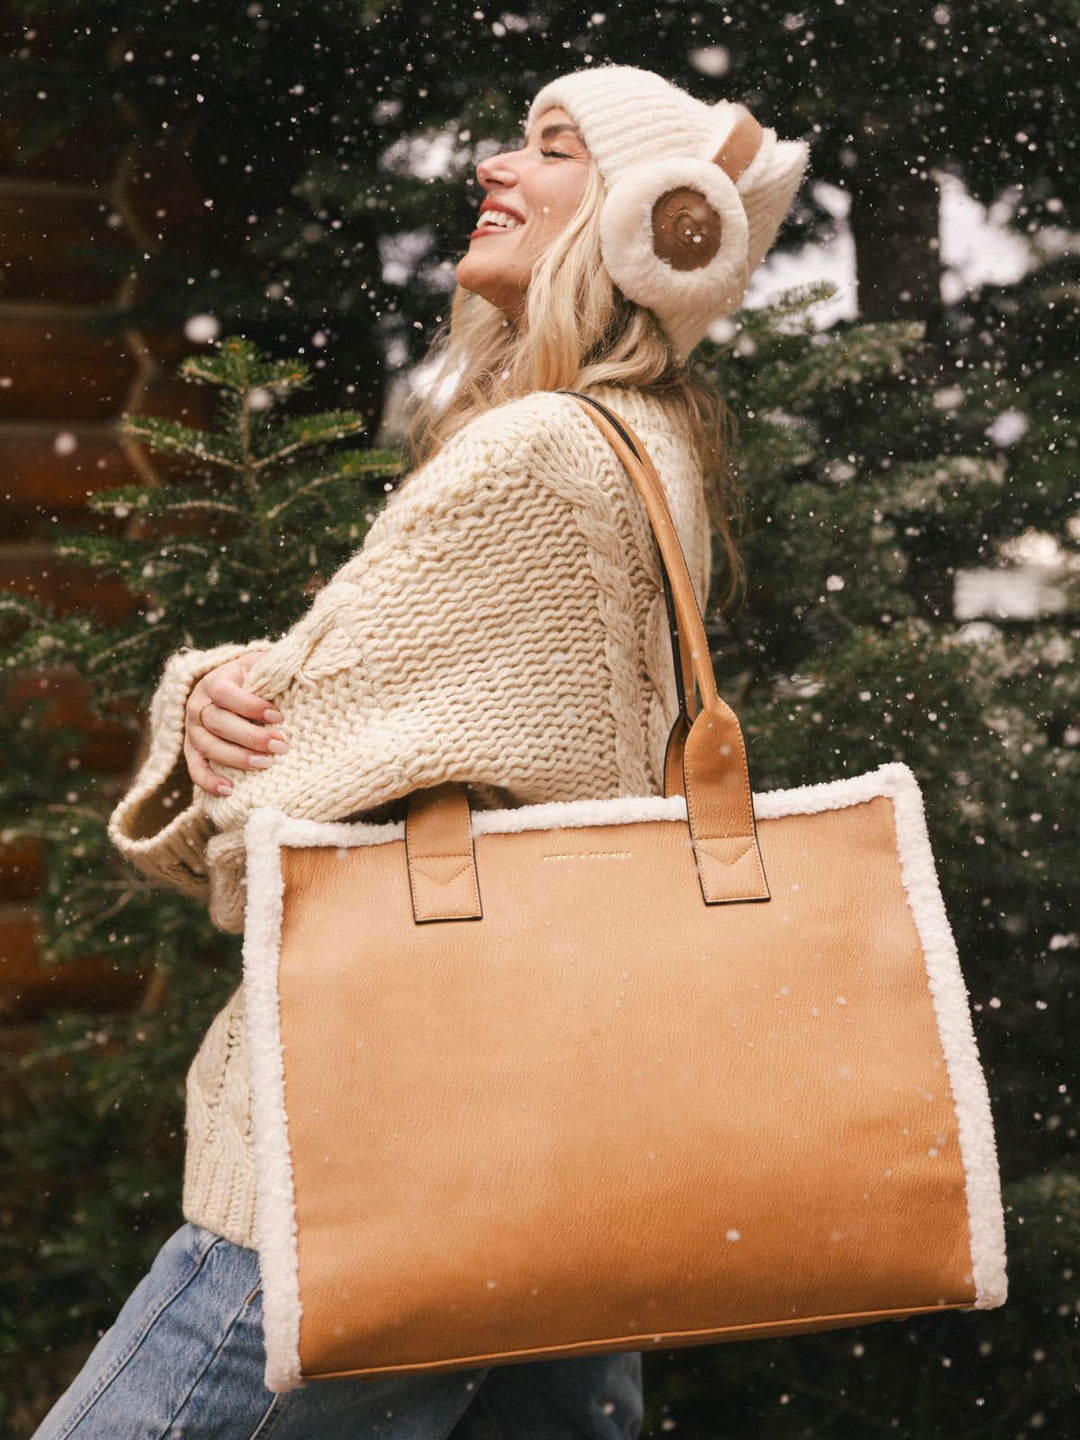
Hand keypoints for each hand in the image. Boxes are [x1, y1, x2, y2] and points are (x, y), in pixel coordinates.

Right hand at [184, 652, 287, 796]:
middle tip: (280, 746)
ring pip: (209, 746)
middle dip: (251, 737)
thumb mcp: (263, 666)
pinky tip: (229, 790)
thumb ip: (276, 668)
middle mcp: (198, 705)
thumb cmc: (255, 679)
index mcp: (214, 681)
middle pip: (218, 723)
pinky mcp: (192, 750)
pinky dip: (209, 781)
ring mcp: (193, 730)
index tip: (278, 717)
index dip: (250, 706)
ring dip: (237, 758)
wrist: (231, 686)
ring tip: (266, 765)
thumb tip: (303, 674)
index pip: (225, 693)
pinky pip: (196, 768)